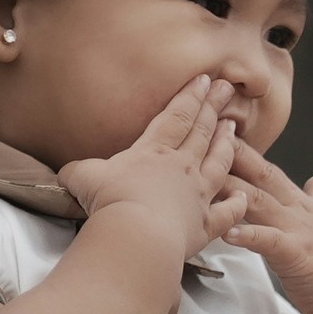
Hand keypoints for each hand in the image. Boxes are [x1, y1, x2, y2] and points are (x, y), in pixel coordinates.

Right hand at [57, 73, 249, 266]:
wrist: (137, 234)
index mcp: (154, 151)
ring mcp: (198, 195)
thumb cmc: (110, 200)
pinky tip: (243, 197)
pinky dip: (236, 205)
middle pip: (201, 132)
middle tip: (226, 90)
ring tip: (233, 127)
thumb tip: (69, 171)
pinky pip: (226, 213)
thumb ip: (79, 170)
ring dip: (226, 144)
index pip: (176, 116)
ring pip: (219, 164)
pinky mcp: (205, 224)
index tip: (204, 79)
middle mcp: (182, 168)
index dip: (190, 96)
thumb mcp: (83, 176)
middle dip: (213, 108)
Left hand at [217, 145, 312, 313]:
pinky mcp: (297, 256)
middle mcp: (297, 211)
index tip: (217, 130)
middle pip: (260, 176)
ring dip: (232, 190)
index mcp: (299, 203)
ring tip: (206, 178)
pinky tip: (229, 234)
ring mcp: (298, 231)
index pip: (266, 169)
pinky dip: (249, 236)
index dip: (242, 149)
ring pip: (259, 203)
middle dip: (232, 155)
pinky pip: (270, 242)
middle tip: (205, 135)